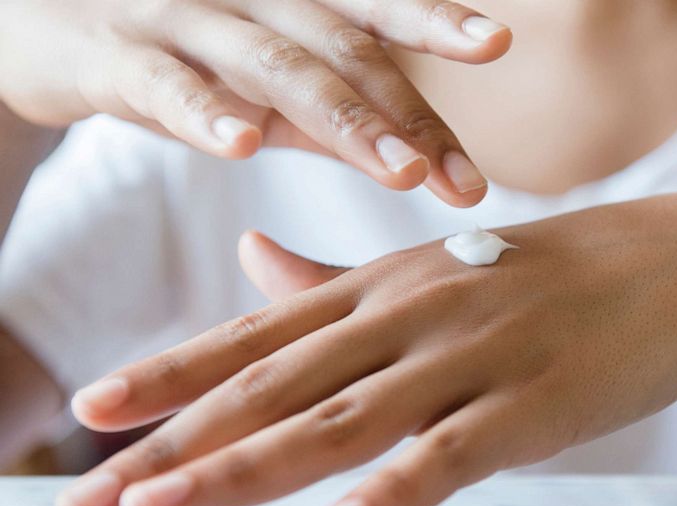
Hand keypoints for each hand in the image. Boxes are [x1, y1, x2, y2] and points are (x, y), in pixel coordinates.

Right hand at [0, 1, 510, 205]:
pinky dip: (205, 112)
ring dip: (342, 119)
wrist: (45, 24)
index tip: (495, 43)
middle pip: (342, 50)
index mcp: (291, 4)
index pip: (374, 12)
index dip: (434, 22)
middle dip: (408, 115)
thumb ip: (329, 115)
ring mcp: (182, 20)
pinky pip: (164, 82)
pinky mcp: (114, 54)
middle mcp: (249, 1)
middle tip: (465, 180)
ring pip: (272, 64)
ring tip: (402, 172)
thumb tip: (415, 158)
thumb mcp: (262, 83)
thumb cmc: (178, 55)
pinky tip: (244, 144)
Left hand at [59, 192, 676, 505]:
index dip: (172, 373)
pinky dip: (396, 488)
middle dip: (175, 443)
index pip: (258, 334)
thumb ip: (338, 278)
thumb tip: (251, 256)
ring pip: (342, 419)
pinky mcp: (537, 402)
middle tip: (88, 501)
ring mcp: (474, 354)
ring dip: (246, 468)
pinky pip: (455, 451)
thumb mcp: (434, 268)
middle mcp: (412, 312)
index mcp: (384, 284)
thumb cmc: (550, 275)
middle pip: (275, 385)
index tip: (92, 414)